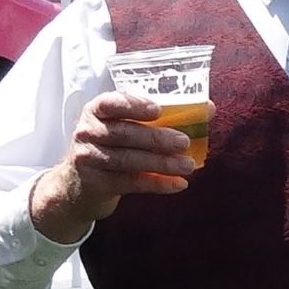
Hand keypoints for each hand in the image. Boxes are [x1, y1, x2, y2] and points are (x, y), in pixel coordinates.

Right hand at [28, 92, 191, 241]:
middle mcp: (88, 132)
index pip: (109, 103)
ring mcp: (89, 158)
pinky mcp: (97, 183)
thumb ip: (162, 118)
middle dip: (156, 138)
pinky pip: (131, 183)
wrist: (80, 185)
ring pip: (128, 160)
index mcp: (97, 112)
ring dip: (161, 163)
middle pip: (124, 133)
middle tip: (184, 142)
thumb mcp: (126, 128)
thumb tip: (208, 109)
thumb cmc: (113, 148)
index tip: (157, 110)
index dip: (133, 105)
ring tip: (188, 165)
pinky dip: (157, 184)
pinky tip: (179, 184)